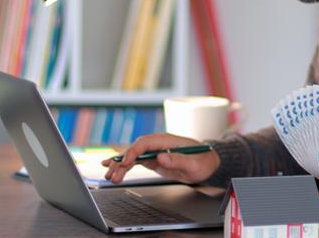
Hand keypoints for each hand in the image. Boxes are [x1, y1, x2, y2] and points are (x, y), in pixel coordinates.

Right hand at [101, 133, 220, 184]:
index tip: (126, 162)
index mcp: (167, 140)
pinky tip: (113, 171)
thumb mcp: (194, 163)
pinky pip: (135, 162)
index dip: (134, 151)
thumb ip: (179, 160)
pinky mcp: (153, 160)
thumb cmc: (203, 161)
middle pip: (135, 149)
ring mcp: (154, 152)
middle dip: (122, 161)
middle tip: (113, 173)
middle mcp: (158, 144)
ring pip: (133, 157)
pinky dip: (124, 167)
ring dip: (120, 166)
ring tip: (110, 176)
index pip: (145, 142)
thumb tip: (161, 157)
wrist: (208, 163)